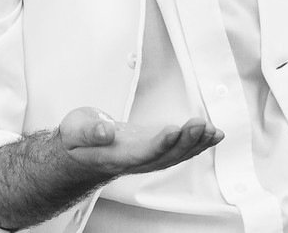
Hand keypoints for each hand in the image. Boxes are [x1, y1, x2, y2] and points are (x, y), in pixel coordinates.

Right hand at [58, 107, 222, 182]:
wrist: (78, 154)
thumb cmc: (76, 141)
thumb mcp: (75, 131)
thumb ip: (89, 132)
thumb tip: (105, 132)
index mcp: (115, 157)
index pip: (142, 154)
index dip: (160, 144)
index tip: (175, 130)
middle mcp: (134, 161)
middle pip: (165, 156)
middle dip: (186, 142)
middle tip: (201, 125)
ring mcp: (145, 157)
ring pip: (175, 155)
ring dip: (196, 144)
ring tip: (212, 131)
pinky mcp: (152, 149)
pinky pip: (177, 150)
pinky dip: (196, 143)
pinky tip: (209, 134)